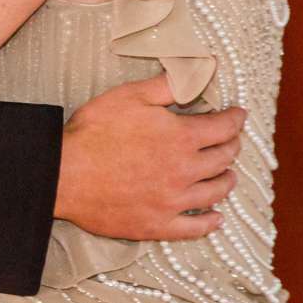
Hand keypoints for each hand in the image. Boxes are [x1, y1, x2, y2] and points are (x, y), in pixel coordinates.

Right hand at [53, 75, 245, 240]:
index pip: (223, 127)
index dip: (236, 119)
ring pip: (215, 191)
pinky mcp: (158, 224)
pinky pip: (195, 227)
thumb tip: (195, 75)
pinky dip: (210, 221)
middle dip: (233, 146)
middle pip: (223, 158)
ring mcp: (173, 201)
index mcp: (181, 137)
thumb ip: (166, 86)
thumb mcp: (128, 96)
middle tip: (232, 141)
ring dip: (226, 180)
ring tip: (228, 174)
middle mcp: (185, 170)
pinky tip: (216, 217)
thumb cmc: (93, 133)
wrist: (62, 175)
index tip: (239, 115)